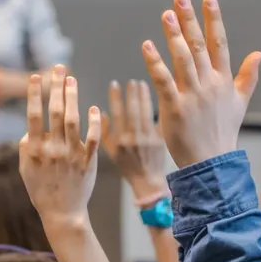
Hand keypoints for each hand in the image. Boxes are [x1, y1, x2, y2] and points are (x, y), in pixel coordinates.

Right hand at [18, 65, 100, 224]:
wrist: (63, 213)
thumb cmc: (41, 190)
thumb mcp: (26, 169)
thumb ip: (26, 146)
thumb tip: (30, 128)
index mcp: (35, 149)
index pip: (33, 115)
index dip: (34, 94)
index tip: (36, 76)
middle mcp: (52, 149)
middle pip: (54, 111)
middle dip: (56, 87)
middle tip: (60, 68)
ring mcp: (71, 154)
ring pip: (72, 119)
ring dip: (72, 97)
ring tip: (72, 80)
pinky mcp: (88, 160)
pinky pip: (93, 137)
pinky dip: (95, 122)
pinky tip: (94, 108)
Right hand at [103, 79, 167, 200]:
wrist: (148, 180)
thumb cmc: (126, 167)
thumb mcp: (110, 152)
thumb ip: (104, 133)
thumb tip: (100, 112)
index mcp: (119, 140)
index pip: (116, 113)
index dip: (115, 97)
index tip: (115, 83)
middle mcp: (133, 138)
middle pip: (132, 109)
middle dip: (131, 93)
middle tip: (131, 81)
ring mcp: (148, 138)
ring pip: (145, 112)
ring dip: (143, 96)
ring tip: (141, 83)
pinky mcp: (160, 139)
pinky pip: (157, 119)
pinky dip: (155, 106)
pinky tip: (155, 95)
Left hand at [142, 0, 260, 167]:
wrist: (211, 162)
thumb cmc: (223, 131)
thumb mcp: (240, 103)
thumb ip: (248, 76)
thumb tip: (259, 53)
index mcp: (224, 81)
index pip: (219, 44)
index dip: (213, 20)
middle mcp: (209, 84)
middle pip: (198, 46)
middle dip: (190, 20)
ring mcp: (192, 95)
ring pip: (182, 59)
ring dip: (173, 35)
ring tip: (166, 14)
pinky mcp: (175, 108)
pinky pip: (163, 80)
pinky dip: (155, 62)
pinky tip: (147, 45)